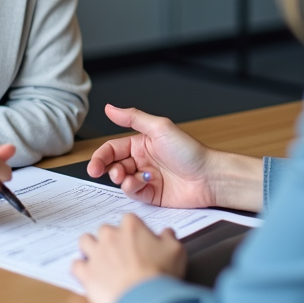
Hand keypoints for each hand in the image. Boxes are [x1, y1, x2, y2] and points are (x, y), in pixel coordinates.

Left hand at [72, 214, 186, 302]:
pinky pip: (76, 265)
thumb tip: (166, 232)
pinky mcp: (86, 273)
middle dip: (111, 239)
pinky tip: (88, 274)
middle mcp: (110, 235)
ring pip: (85, 241)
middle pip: (105, 229)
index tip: (137, 241)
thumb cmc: (160, 274)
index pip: (128, 219)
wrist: (144, 299)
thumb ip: (169, 237)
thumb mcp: (176, 251)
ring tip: (100, 259)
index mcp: (131, 227)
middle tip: (120, 253)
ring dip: (91, 248)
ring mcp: (96, 253)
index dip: (133, 231)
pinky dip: (81, 269)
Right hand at [86, 105, 215, 208]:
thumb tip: (109, 108)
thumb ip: (132, 118)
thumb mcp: (159, 128)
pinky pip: (133, 193)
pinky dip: (132, 189)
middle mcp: (142, 160)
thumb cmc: (189, 151)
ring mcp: (147, 177)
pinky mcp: (152, 194)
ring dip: (121, 179)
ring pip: (121, 180)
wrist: (208, 177)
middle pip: (114, 165)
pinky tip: (140, 184)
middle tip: (109, 172)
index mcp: (141, 143)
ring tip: (127, 177)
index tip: (94, 166)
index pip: (112, 148)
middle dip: (107, 169)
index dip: (101, 156)